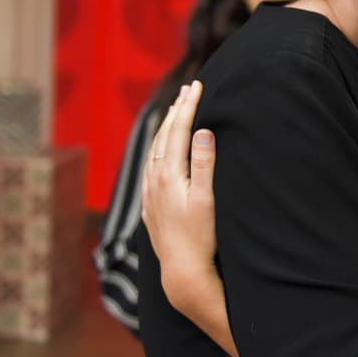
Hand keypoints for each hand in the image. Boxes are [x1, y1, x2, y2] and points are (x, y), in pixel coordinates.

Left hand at [141, 81, 220, 304]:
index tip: (197, 86)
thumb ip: (204, 164)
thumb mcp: (207, 199)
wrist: (181, 270)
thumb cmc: (200, 237)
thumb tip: (203, 131)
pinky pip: (150, 165)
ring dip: (166, 127)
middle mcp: (155, 179)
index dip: (188, 106)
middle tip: (188, 89)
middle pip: (164, 135)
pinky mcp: (150, 204)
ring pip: (154, 150)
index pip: (178, 130)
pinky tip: (161, 149)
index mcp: (169, 174)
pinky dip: (158, 148)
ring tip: (175, 111)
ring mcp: (150, 192)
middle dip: (177, 110)